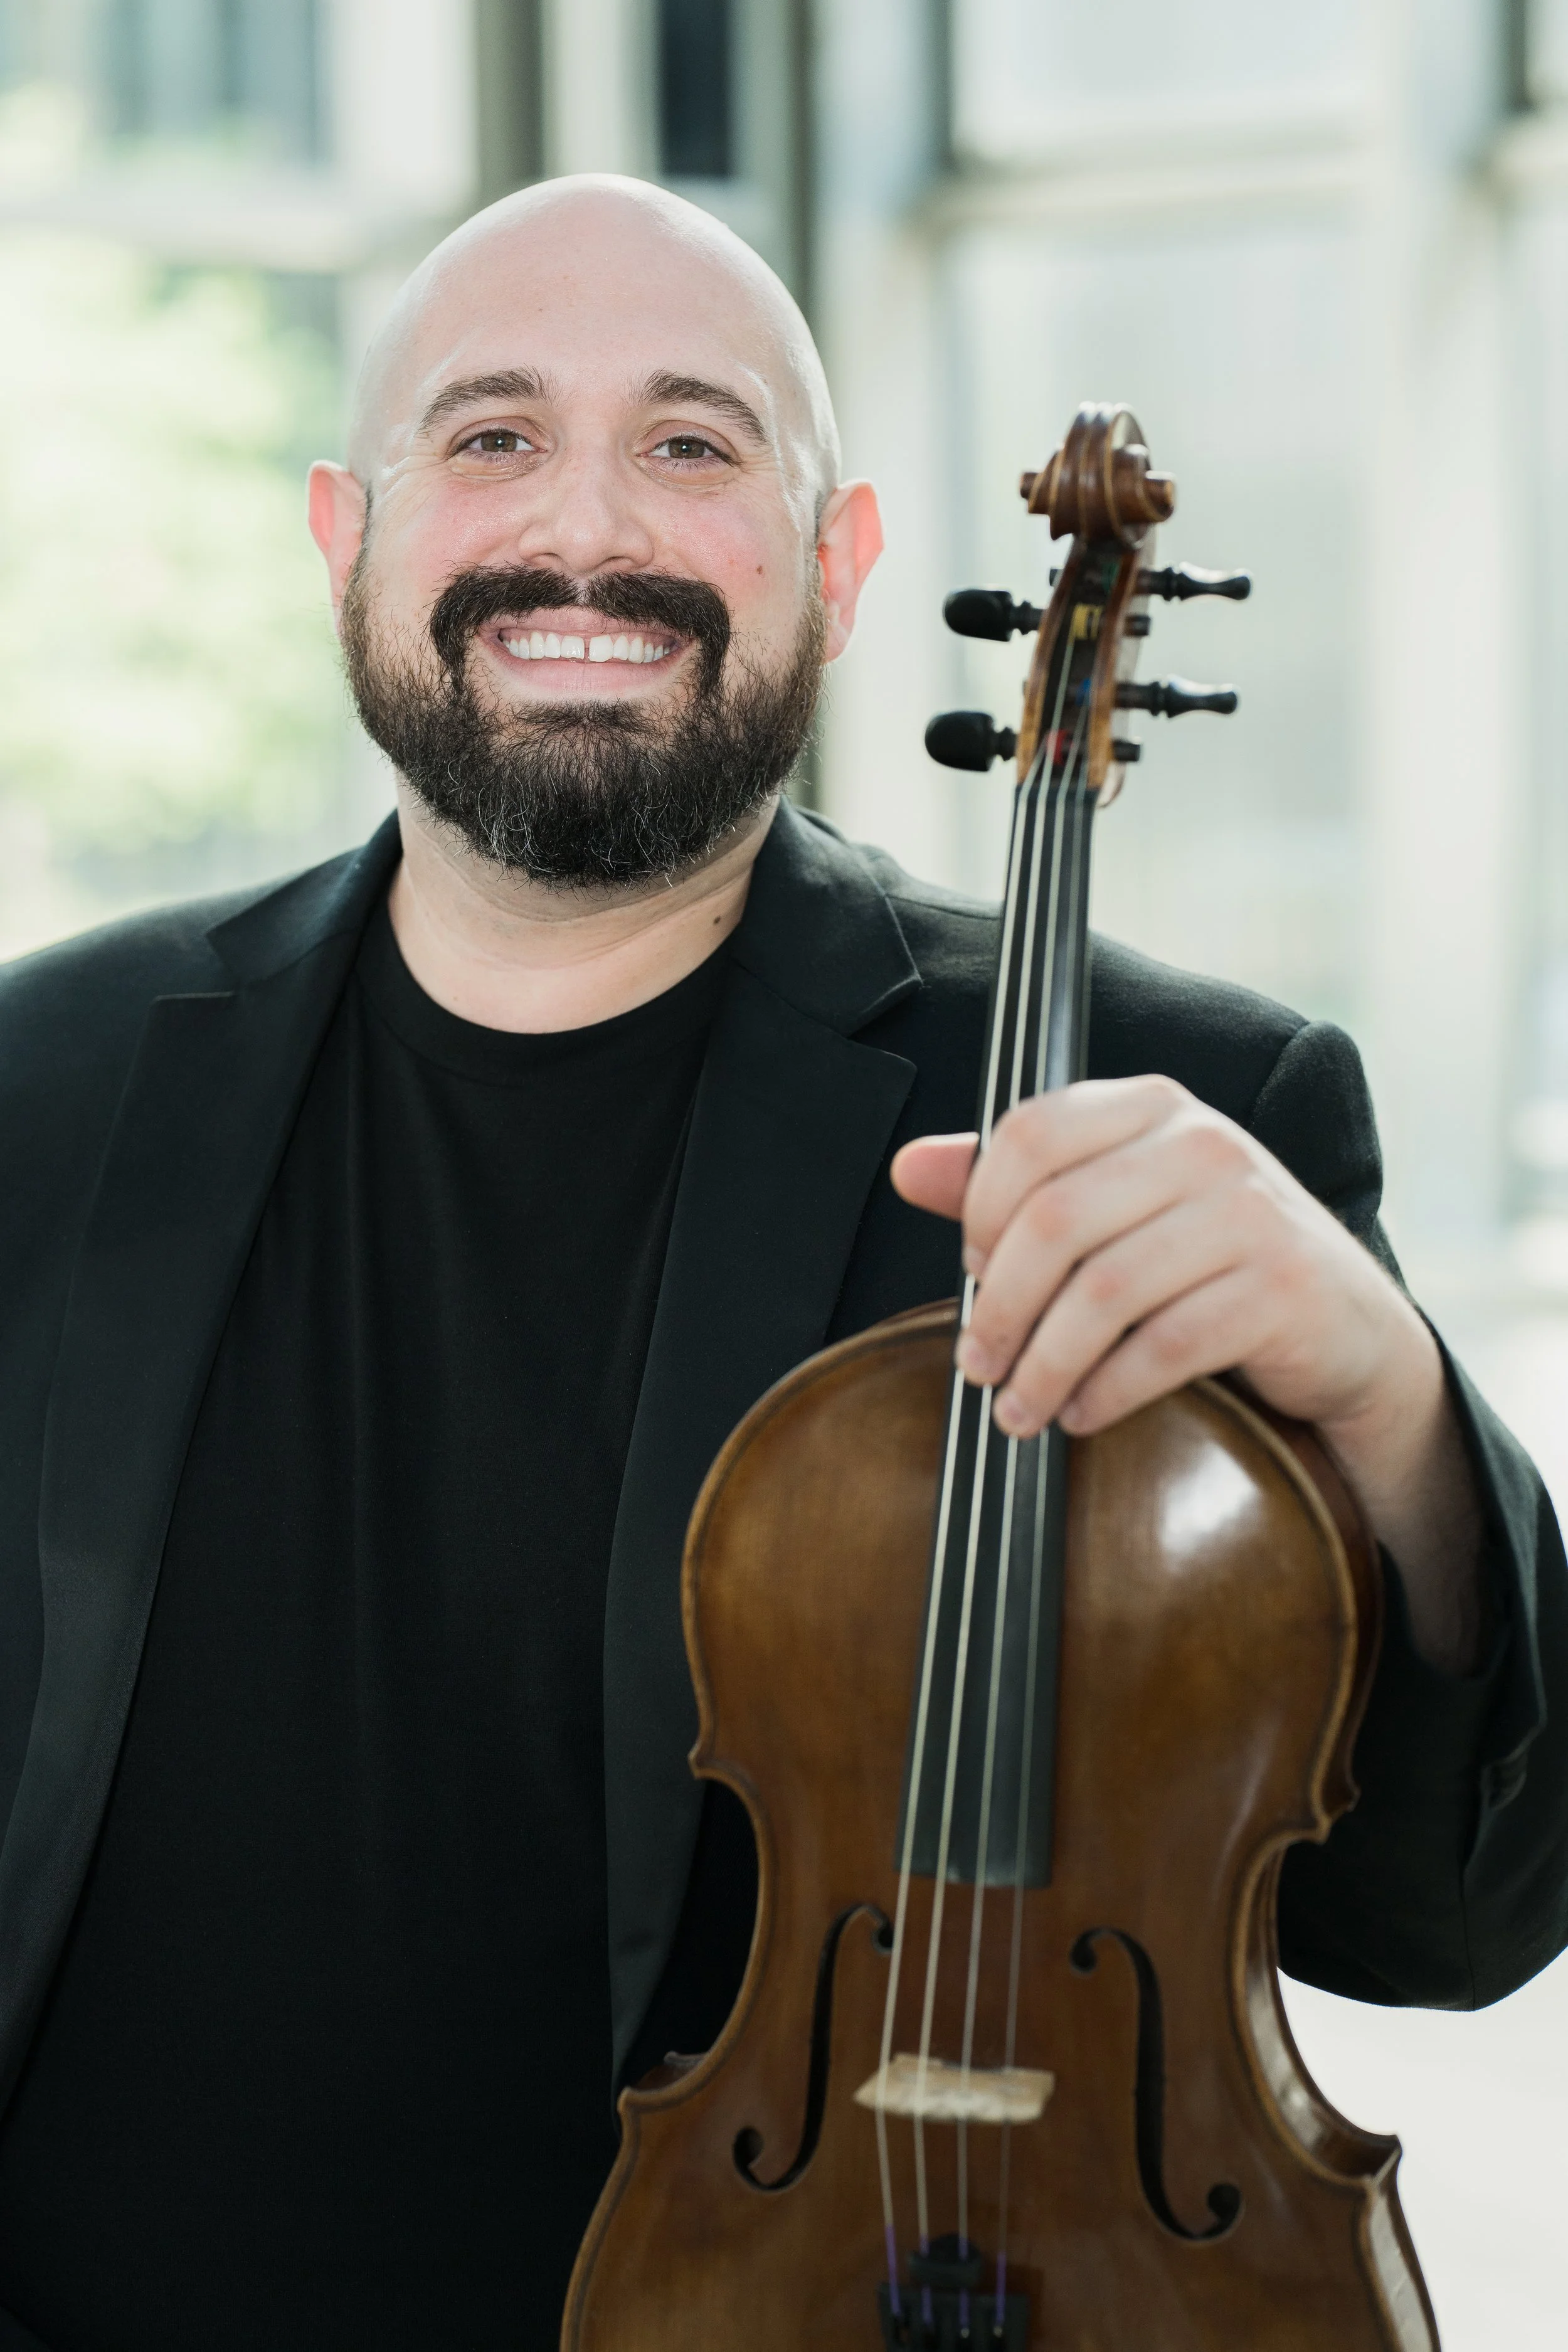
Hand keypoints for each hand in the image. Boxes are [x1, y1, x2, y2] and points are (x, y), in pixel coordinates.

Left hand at [891, 1077, 1483, 1671]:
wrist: (1345, 1328)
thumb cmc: (1210, 1265)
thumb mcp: (1116, 1209)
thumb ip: (1014, 1187)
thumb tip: (908, 1166)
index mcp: (1152, 1108)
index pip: (1030, 1135)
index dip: (981, 1212)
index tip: (970, 1274)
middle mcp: (1203, 1143)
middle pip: (1056, 1220)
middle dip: (1001, 1307)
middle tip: (977, 1367)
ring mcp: (1250, 1211)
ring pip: (1105, 1291)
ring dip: (1046, 1365)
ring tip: (1019, 1410)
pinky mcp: (1281, 1287)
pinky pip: (1165, 1346)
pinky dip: (1108, 1391)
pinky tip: (1084, 1415)